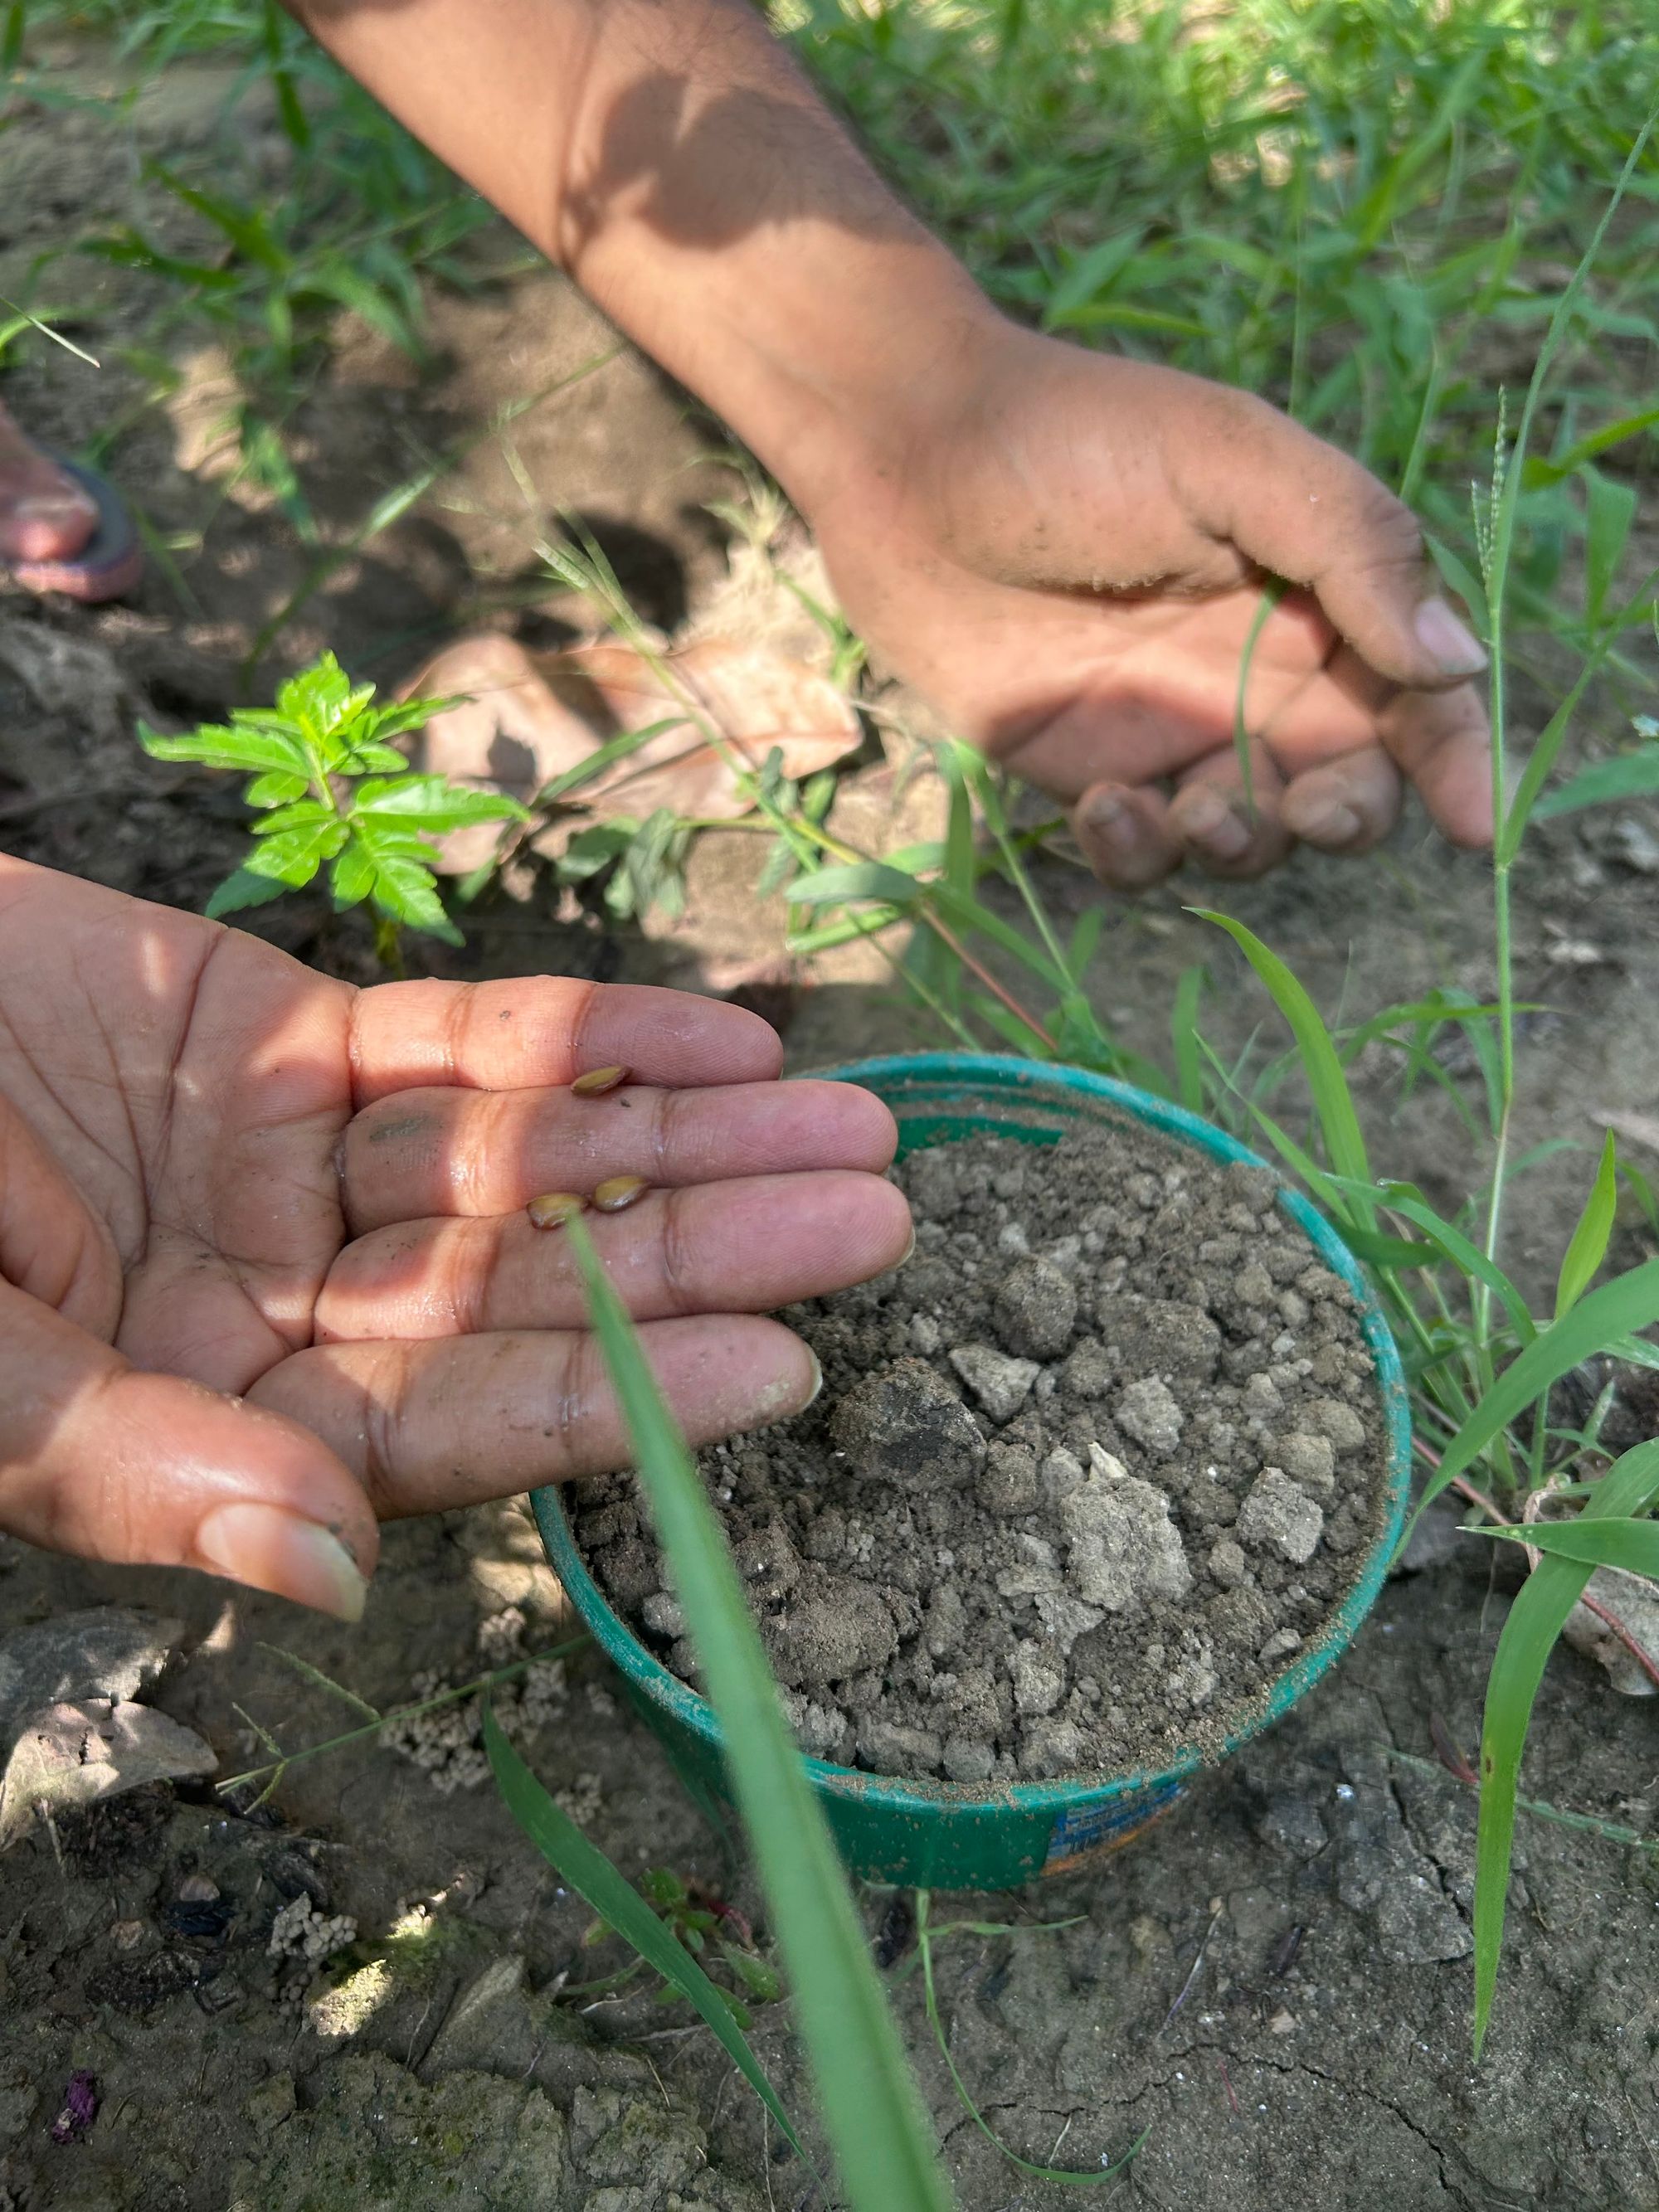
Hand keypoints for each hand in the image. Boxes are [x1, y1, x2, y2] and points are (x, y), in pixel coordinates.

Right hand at [0, 859, 907, 1616]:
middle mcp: (271, 1306)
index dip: (615, 1398)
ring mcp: (281, 1169)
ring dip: (680, 1136)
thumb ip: (127, 1467)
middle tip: (879, 1219)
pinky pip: (451, 1039)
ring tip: (845, 1120)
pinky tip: (715, 1034)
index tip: (785, 1369)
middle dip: (700, 1248)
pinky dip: (580, 1035)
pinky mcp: (270, 1039)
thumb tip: (322, 1571)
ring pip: (518, 1157)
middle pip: (527, 1285)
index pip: (451, 1422)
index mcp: (207, 1422)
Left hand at [809, 330, 1492, 887]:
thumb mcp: (1234, 462)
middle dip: (1345, 818)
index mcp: (1318, 598)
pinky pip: (1144, 857)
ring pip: (1251, 838)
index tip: (1473, 825)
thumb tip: (1458, 664)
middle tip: (1308, 812)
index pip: (1416, 696)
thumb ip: (1352, 552)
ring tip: (1189, 807)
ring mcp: (1172, 733)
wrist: (911, 459)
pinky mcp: (1088, 776)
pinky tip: (1099, 804)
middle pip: (1348, 787)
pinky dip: (1139, 853)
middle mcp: (1258, 678)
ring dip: (1241, 845)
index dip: (1458, 763)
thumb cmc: (1079, 439)